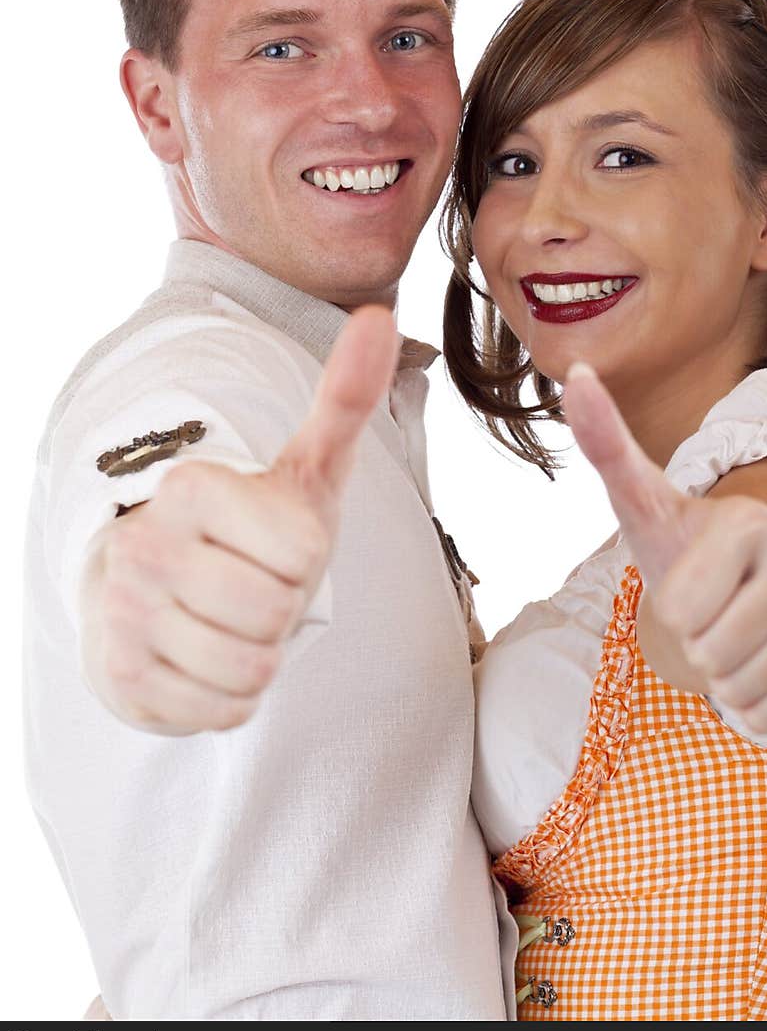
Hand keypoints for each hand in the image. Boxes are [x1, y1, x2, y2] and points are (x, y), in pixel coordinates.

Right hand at [80, 305, 400, 733]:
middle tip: (250, 588)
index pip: (303, 552)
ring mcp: (123, 614)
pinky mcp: (120, 680)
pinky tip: (203, 659)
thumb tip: (382, 318)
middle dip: (283, 613)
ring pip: (253, 670)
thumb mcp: (305, 470)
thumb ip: (344, 398)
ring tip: (229, 622)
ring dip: (259, 657)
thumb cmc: (249, 532)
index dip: (305, 559)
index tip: (269, 543)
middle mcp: (143, 545)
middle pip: (277, 613)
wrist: (157, 595)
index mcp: (190, 486)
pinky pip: (223, 711)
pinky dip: (230, 697)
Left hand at [563, 362, 766, 732]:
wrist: (747, 581)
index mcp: (750, 523)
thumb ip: (606, 443)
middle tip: (711, 611)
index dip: (672, 608)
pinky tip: (756, 664)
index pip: (682, 613)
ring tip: (731, 634)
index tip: (691, 579)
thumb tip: (575, 373)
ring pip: (740, 688)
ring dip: (719, 676)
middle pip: (710, 654)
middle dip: (695, 644)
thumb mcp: (642, 500)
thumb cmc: (683, 542)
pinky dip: (750, 706)